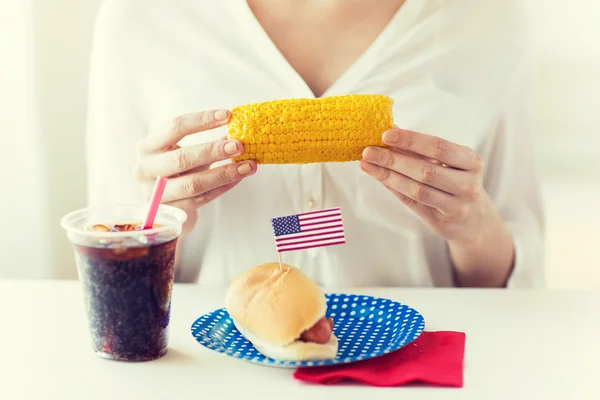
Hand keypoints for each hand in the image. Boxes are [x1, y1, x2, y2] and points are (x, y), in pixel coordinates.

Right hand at [134, 109, 256, 233]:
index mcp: (147, 146)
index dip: (202, 120)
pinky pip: (202, 199)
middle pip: (182, 159)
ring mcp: (156, 194)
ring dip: (224, 173)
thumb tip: (238, 130)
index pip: (175, 127)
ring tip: (248, 165)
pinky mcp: (171, 211)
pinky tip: (239, 178)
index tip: (227, 116)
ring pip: (193, 184)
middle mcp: (146, 169)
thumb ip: (205, 142)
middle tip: (239, 145)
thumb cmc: (175, 170)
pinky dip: (223, 187)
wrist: (161, 204)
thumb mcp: (182, 151)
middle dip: (213, 151)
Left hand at [360, 127, 494, 246]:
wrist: (474, 220)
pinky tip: (379, 178)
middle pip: (425, 171)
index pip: (439, 147)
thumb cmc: (457, 182)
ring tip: (367, 164)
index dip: (411, 140)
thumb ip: (421, 148)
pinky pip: (413, 204)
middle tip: (368, 151)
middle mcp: (468, 185)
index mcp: (472, 162)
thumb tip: (390, 129)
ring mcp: (457, 206)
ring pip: (417, 190)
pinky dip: (394, 189)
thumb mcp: (449, 162)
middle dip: (393, 159)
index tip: (386, 134)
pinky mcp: (443, 223)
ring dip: (388, 176)